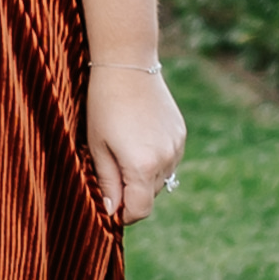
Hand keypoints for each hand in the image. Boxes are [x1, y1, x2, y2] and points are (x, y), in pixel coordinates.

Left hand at [85, 52, 184, 229]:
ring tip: (123, 146)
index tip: (110, 205)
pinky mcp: (181, 134)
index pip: (139, 210)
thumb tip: (112, 212)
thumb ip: (106, 182)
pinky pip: (168, 159)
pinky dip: (154, 158)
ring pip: (161, 178)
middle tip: (110, 166)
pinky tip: (138, 136)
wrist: (127, 64)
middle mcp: (166, 159)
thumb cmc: (104, 104)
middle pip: (150, 195)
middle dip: (131, 192)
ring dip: (143, 175)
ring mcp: (177, 146)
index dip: (124, 215)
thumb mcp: (97, 146)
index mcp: (142, 166)